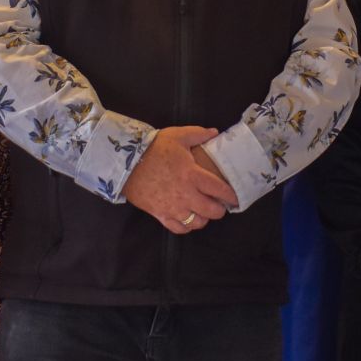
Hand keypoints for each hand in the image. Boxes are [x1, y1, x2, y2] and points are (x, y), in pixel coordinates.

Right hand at [121, 126, 239, 233]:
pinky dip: (186, 226)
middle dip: (220, 209)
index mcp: (192, 175)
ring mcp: (173, 207)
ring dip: (204, 218)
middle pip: (212, 211)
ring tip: (203, 211)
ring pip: (197, 222)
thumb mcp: (177, 135)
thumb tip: (215, 132)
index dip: (231, 195)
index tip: (235, 197)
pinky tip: (188, 219)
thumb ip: (198, 134)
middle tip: (219, 204)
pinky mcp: (160, 214)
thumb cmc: (153, 148)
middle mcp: (186, 194)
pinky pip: (179, 228)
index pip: (220, 190)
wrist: (125, 162)